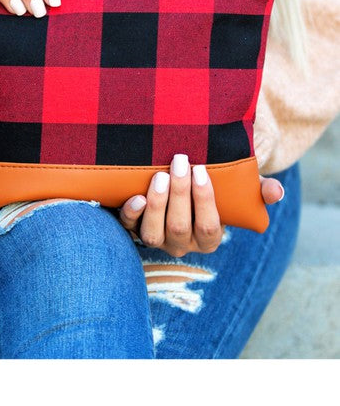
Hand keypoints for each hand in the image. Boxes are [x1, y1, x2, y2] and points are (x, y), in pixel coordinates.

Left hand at [118, 153, 284, 256]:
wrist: (181, 184)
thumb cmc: (213, 187)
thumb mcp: (238, 189)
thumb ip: (259, 191)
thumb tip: (276, 191)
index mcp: (208, 238)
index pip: (209, 227)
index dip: (204, 201)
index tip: (201, 171)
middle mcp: (182, 244)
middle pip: (180, 227)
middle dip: (179, 194)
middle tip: (180, 161)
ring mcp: (157, 238)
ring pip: (154, 233)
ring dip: (157, 204)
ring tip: (160, 175)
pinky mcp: (135, 228)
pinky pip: (129, 228)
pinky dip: (131, 214)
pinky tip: (136, 197)